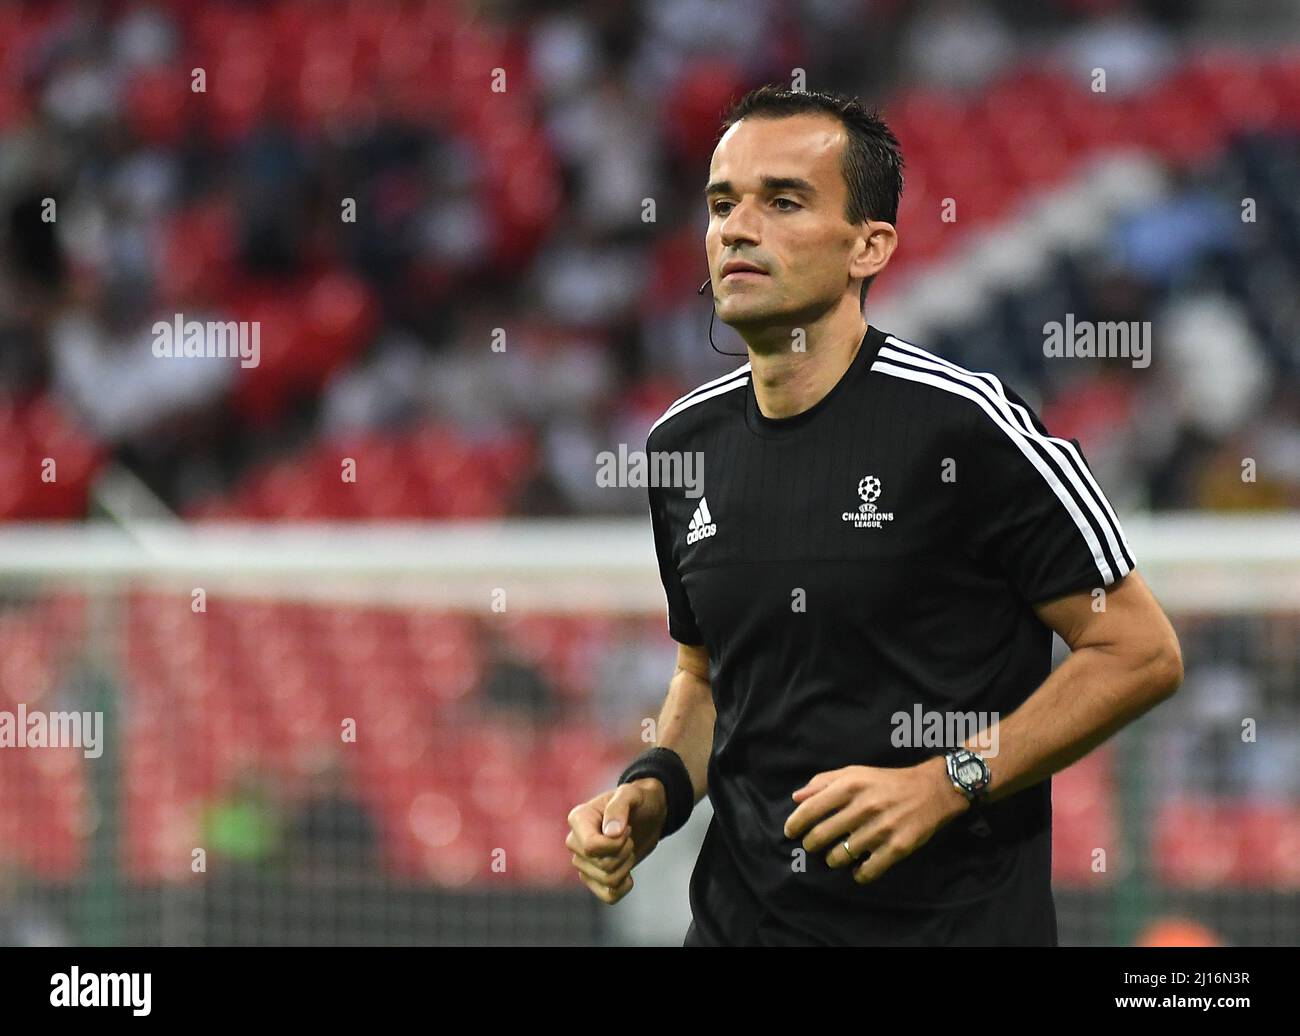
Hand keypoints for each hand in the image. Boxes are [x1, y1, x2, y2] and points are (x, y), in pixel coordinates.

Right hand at [565, 779, 666, 903]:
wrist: (648, 813)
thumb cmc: (638, 800)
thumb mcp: (632, 794)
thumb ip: (619, 807)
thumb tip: (611, 833)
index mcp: (578, 819)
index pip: (591, 847)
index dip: (616, 844)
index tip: (627, 829)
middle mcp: (575, 842)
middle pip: (601, 865)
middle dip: (624, 853)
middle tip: (629, 837)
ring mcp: (583, 862)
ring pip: (607, 881)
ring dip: (626, 865)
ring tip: (628, 848)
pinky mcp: (595, 878)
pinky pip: (609, 896)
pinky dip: (624, 886)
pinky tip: (628, 871)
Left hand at [783, 757, 967, 883]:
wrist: (932, 790)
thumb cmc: (886, 782)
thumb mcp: (854, 773)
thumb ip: (823, 782)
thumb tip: (796, 798)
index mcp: (850, 785)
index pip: (810, 809)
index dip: (795, 824)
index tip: (790, 833)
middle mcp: (864, 806)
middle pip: (820, 836)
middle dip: (811, 845)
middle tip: (813, 846)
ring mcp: (881, 828)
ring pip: (840, 856)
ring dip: (833, 859)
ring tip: (836, 855)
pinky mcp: (897, 847)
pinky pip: (867, 871)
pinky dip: (858, 874)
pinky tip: (857, 868)